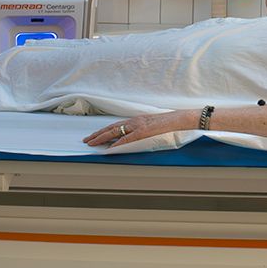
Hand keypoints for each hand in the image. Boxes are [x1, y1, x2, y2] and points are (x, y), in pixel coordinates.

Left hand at [83, 110, 198, 147]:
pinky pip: (127, 139)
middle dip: (97, 134)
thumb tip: (134, 139)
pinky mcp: (143, 131)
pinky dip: (117, 143)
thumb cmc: (169, 124)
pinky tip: (109, 148)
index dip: (103, 131)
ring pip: (115, 131)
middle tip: (86, 140)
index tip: (93, 136)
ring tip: (92, 143)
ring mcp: (138, 126)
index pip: (115, 125)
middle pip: (111, 127)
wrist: (180, 119)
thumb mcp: (152, 126)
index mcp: (136, 120)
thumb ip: (142, 131)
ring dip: (102, 138)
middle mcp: (134, 121)